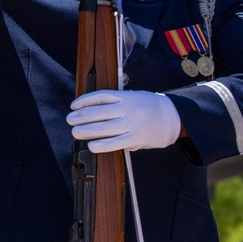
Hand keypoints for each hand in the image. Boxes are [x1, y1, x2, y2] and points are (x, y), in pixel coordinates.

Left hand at [67, 89, 181, 152]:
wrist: (172, 117)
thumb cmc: (148, 106)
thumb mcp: (132, 97)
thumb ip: (115, 102)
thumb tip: (91, 109)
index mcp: (126, 97)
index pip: (100, 96)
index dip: (84, 101)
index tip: (73, 105)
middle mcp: (128, 109)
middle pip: (98, 112)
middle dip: (81, 117)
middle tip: (70, 120)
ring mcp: (132, 124)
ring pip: (104, 128)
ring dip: (87, 130)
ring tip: (75, 132)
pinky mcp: (136, 138)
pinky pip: (116, 142)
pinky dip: (102, 144)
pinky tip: (92, 145)